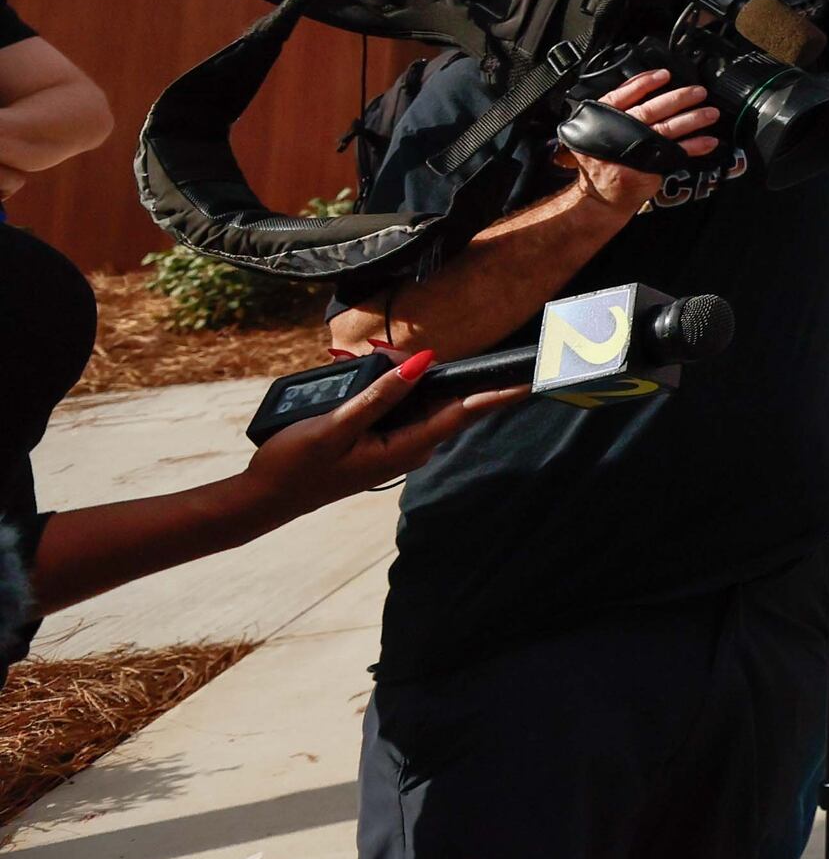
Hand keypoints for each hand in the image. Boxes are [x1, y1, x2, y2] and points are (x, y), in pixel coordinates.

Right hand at [245, 351, 527, 516]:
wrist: (263, 496)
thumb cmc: (296, 465)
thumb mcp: (336, 426)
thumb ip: (379, 396)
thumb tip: (422, 363)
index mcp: (404, 448)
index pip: (462, 415)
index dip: (500, 396)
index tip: (534, 381)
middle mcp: (408, 448)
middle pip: (455, 409)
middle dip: (488, 385)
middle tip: (527, 361)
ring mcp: (394, 445)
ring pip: (431, 406)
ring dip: (453, 384)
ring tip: (489, 363)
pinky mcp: (379, 440)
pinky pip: (410, 410)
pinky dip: (424, 390)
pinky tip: (426, 373)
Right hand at [556, 67, 719, 213]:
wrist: (600, 196)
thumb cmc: (602, 159)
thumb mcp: (596, 130)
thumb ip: (616, 107)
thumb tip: (647, 82)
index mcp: (602, 120)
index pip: (622, 95)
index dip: (644, 83)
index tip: (665, 75)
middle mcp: (617, 133)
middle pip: (650, 110)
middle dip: (678, 99)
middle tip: (698, 92)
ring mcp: (633, 151)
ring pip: (666, 129)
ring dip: (693, 119)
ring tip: (711, 113)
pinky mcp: (647, 167)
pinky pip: (675, 152)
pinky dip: (694, 146)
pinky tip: (709, 141)